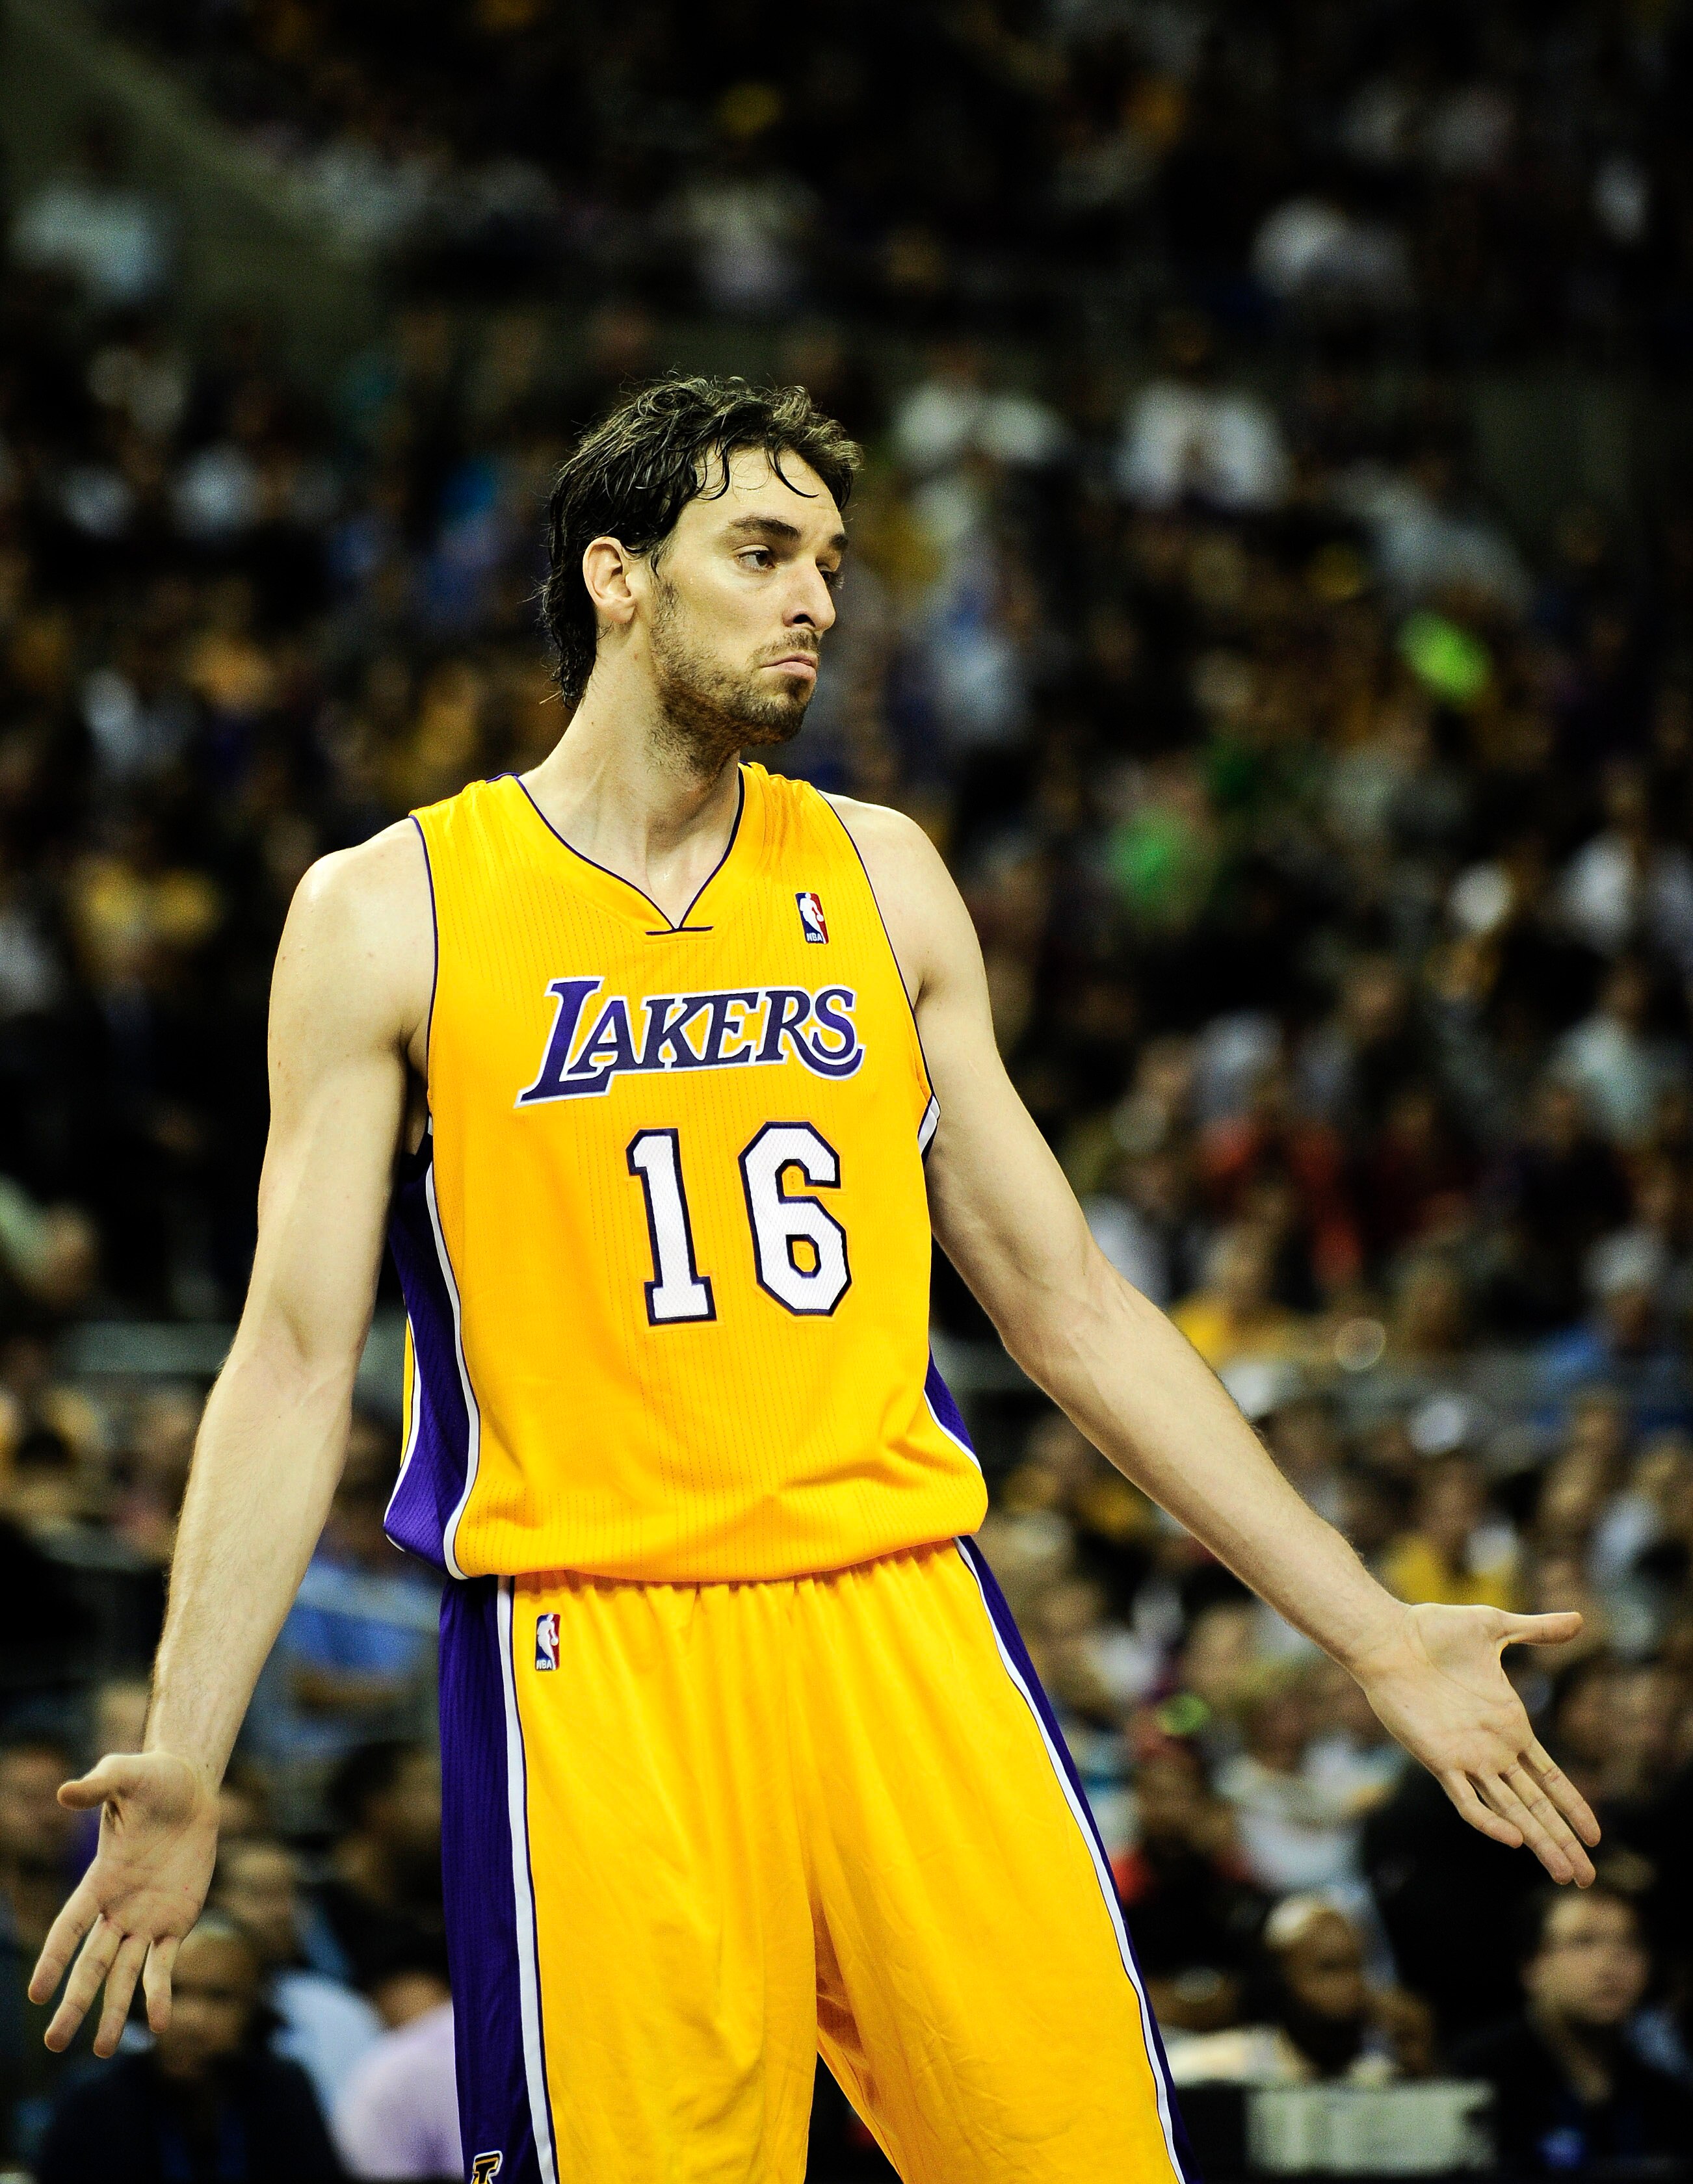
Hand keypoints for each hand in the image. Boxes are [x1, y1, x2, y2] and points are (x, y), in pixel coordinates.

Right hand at [28, 1750, 218, 2056]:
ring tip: (102, 2052)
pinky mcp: (177, 1921)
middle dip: (73, 2002)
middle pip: (91, 1964)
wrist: (190, 1787)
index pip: (69, 1928)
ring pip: (124, 1975)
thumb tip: (65, 1791)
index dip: (53, 1959)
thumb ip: (97, 1786)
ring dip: (114, 2012)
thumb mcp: (125, 1776)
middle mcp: (118, 1909)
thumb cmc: (153, 1779)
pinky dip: (161, 1994)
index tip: (35, 1993)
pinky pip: (166, 1964)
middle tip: (54, 2042)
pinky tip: (161, 2025)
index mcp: (100, 1881)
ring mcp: (147, 1919)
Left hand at [1352, 1603, 1600, 1885]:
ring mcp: (1467, 1758)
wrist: (1388, 1636)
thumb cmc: (1434, 1629)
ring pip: (1512, 1812)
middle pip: (1537, 1806)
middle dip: (1563, 1842)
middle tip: (1587, 1879)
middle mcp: (1493, 1750)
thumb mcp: (1494, 1627)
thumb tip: (1578, 1619)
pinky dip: (1490, 1822)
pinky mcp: (1438, 1760)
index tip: (1596, 1837)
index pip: (1550, 1779)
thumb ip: (1536, 1630)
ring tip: (1565, 1874)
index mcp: (1510, 1727)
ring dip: (1539, 1842)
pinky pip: (1467, 1800)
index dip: (1572, 1807)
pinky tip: (1514, 1839)